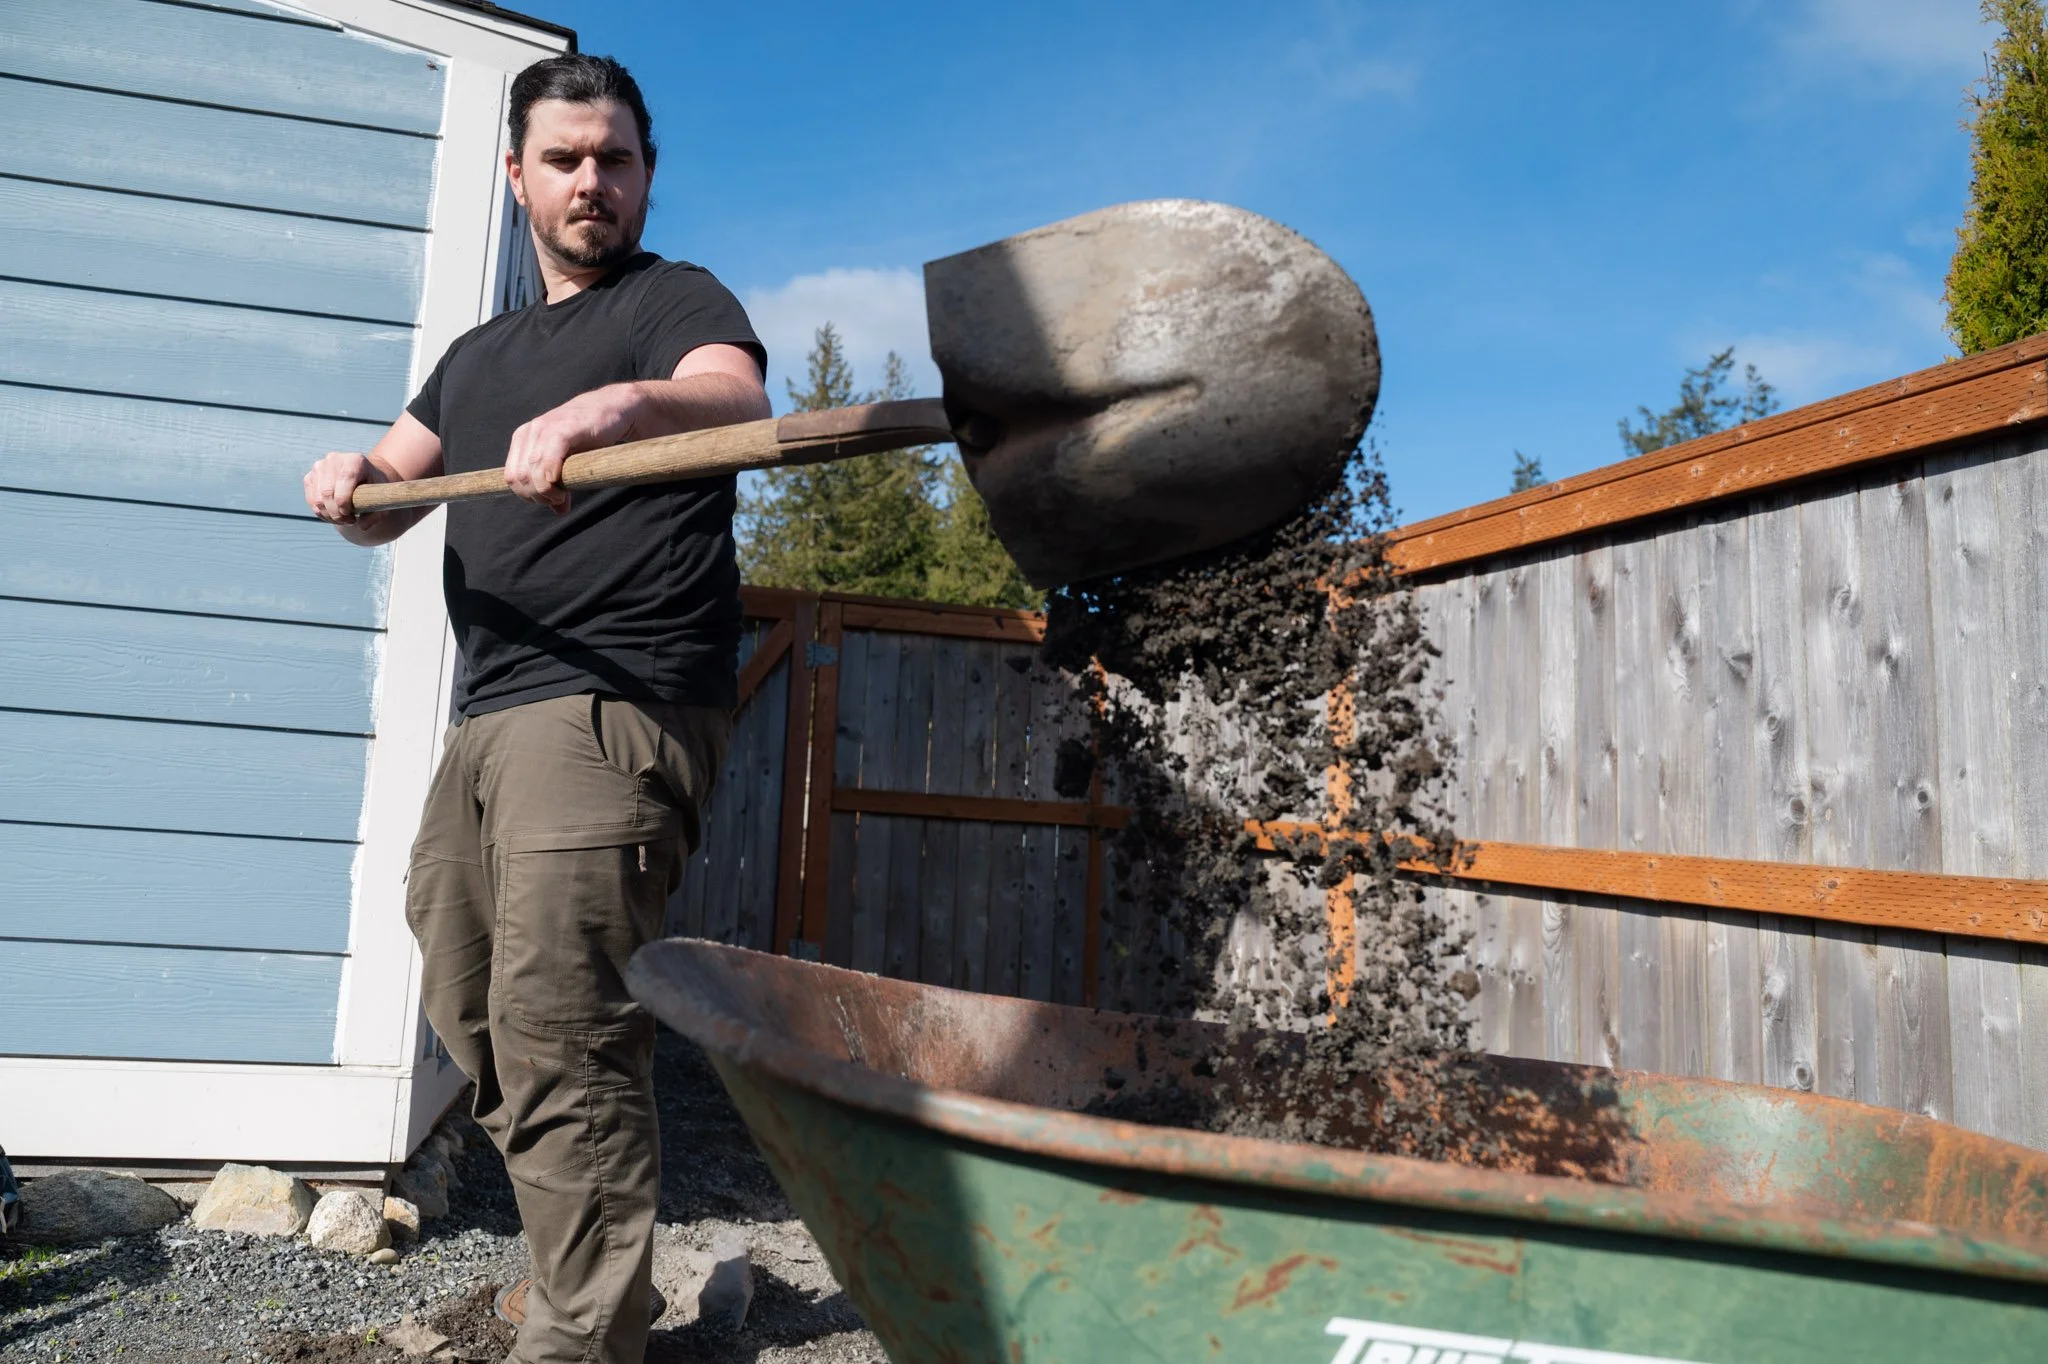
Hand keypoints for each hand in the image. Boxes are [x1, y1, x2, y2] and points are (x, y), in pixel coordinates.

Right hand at [304, 451, 384, 525]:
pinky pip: (311, 501)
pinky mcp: (310, 477)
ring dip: (329, 515)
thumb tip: (363, 526)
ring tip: (343, 519)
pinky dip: (321, 513)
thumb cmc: (374, 488)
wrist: (365, 477)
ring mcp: (319, 467)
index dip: (345, 501)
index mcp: (355, 460)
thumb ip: (376, 514)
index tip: (351, 515)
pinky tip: (333, 516)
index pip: (346, 478)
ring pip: (317, 499)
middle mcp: (334, 459)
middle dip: (337, 513)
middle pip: (327, 492)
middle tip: (349, 521)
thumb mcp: (382, 499)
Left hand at [503, 384, 642, 513]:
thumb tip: (559, 510)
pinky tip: (562, 488)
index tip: (549, 501)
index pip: (510, 476)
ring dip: (544, 492)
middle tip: (557, 500)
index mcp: (524, 437)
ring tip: (562, 497)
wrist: (614, 409)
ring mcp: (545, 429)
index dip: (526, 495)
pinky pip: (547, 461)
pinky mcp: (563, 430)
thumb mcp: (569, 461)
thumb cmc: (591, 436)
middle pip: (518, 477)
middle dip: (535, 496)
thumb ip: (558, 483)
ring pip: (530, 472)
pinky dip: (550, 480)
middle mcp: (530, 432)